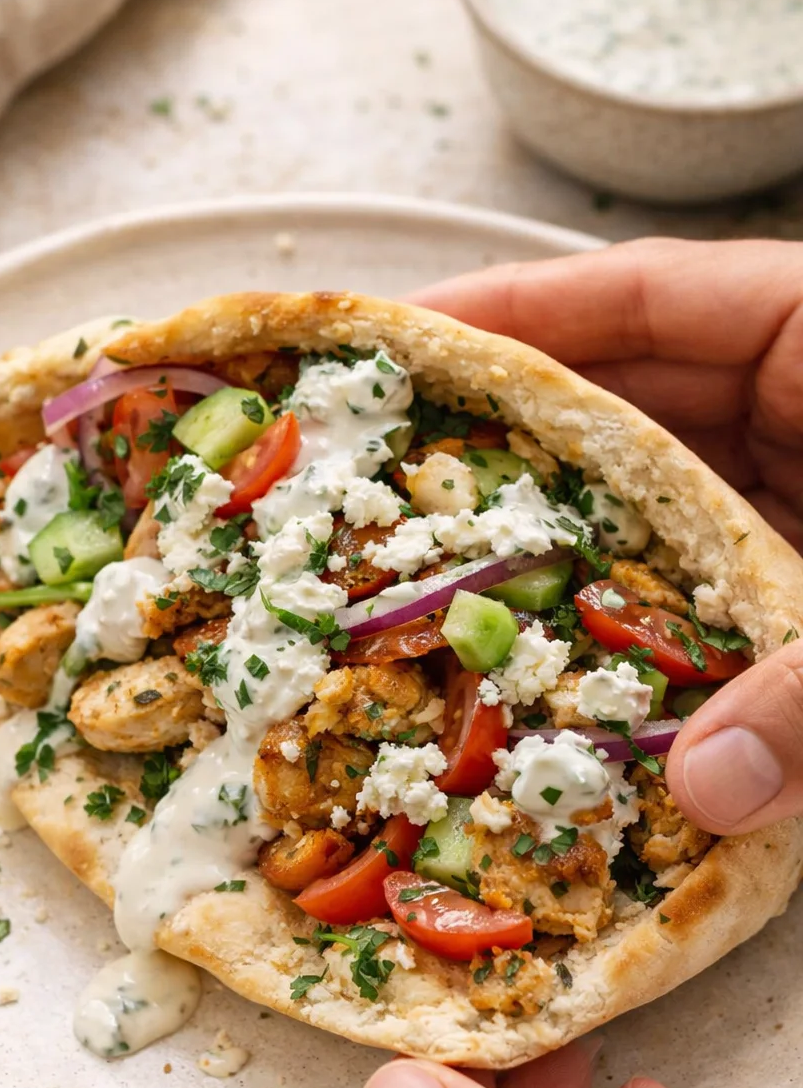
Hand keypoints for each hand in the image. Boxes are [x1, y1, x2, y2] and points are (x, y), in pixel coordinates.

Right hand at [409, 238, 802, 836]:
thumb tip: (706, 790)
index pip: (638, 297)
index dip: (508, 316)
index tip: (396, 348)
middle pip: (620, 402)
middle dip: (504, 445)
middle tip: (381, 489)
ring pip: (649, 505)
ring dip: (556, 546)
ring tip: (435, 586)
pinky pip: (699, 587)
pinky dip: (636, 623)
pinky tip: (567, 667)